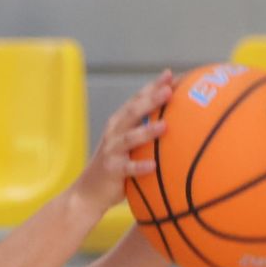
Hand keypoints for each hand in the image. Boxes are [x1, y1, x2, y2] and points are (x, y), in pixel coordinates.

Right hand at [72, 70, 173, 216]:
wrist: (88, 191)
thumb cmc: (116, 166)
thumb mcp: (129, 145)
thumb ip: (146, 132)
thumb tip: (177, 122)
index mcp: (119, 123)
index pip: (137, 99)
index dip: (152, 86)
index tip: (170, 75)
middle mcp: (114, 132)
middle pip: (132, 112)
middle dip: (150, 100)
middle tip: (169, 90)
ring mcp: (111, 151)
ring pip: (129, 138)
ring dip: (147, 131)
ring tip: (164, 125)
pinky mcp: (111, 170)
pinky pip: (127, 168)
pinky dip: (139, 166)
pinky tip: (153, 166)